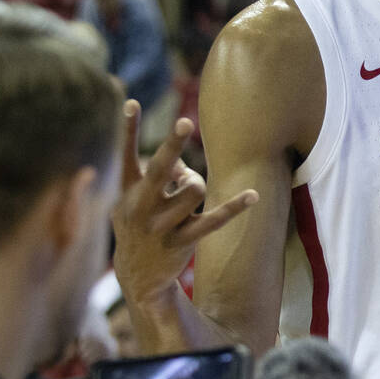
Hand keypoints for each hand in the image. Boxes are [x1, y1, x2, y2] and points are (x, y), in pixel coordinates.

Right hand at [111, 100, 257, 308]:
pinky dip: (233, 207)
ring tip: (188, 193)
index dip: (129, 129)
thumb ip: (156, 173)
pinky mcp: (182, 241)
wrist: (137, 276)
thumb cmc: (140, 224)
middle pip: (160, 169)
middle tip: (185, 124)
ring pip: (193, 188)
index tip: (133, 102)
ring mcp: (161, 225)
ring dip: (195, 183)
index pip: (126, 154)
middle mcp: (141, 206)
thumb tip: (181, 161)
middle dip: (173, 146)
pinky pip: (213, 219)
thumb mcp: (135, 200)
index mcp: (128, 192)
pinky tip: (253, 195)